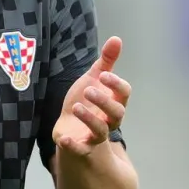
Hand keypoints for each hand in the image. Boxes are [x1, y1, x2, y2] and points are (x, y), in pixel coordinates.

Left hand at [52, 36, 130, 156]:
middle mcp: (109, 119)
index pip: (124, 94)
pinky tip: (64, 139)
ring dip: (90, 119)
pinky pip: (81, 149)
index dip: (117, 85)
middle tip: (88, 90)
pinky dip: (73, 145)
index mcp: (114, 101)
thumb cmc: (85, 100)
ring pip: (100, 131)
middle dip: (104, 101)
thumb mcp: (93, 78)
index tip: (104, 75)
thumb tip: (117, 39)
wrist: (68, 124)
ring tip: (77, 107)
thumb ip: (106, 61)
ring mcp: (95, 134)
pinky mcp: (81, 145)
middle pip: (117, 114)